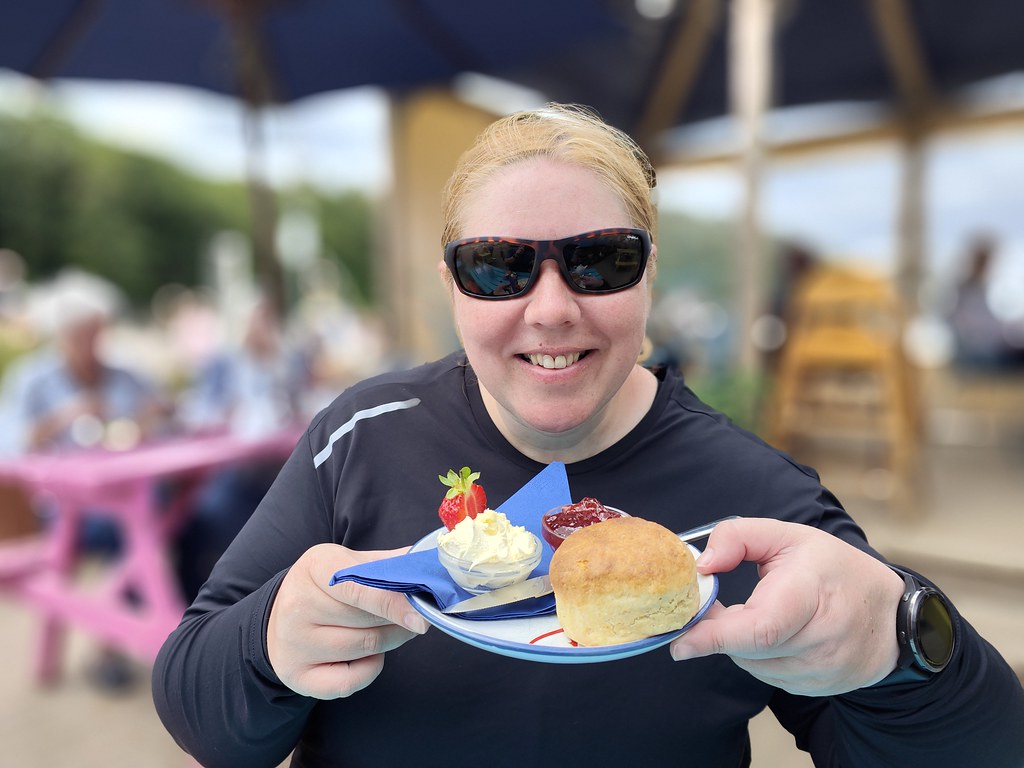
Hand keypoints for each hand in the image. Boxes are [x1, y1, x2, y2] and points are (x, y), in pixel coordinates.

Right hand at [267, 543, 428, 699]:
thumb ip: (386, 564)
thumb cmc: (326, 586)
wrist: (280, 617)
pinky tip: (371, 655)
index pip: (358, 587)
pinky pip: (348, 682)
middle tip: (416, 617)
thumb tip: (426, 565)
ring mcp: (293, 642)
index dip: (393, 603)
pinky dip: (370, 669)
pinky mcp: (296, 675)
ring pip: (363, 647)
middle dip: (399, 620)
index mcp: (315, 567)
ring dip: (390, 641)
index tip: (421, 616)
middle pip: (366, 619)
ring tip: (395, 630)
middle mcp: (297, 605)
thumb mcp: (349, 562)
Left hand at [669, 518, 904, 695]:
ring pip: (753, 665)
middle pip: (749, 648)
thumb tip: (702, 565)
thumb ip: (739, 537)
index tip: (680, 640)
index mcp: (810, 594)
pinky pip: (769, 676)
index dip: (715, 636)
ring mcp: (821, 671)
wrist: (891, 615)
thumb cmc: (832, 568)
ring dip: (737, 642)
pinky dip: (756, 656)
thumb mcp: (788, 535)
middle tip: (707, 608)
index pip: (760, 628)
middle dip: (717, 631)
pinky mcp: (817, 688)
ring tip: (752, 611)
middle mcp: (820, 640)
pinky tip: (770, 632)